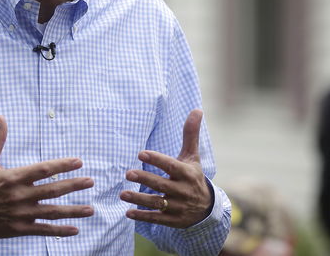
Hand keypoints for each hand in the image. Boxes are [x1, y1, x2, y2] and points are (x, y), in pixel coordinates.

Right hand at [0, 116, 94, 237]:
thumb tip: (1, 117)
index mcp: (14, 177)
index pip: (43, 169)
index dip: (62, 165)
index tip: (78, 161)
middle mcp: (20, 195)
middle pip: (52, 190)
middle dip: (73, 185)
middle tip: (90, 181)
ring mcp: (21, 213)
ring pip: (52, 211)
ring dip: (73, 211)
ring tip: (90, 209)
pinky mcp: (19, 228)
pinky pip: (43, 229)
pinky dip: (60, 230)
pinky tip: (75, 229)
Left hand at [120, 109, 211, 227]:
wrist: (207, 208)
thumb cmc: (193, 176)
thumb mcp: (192, 156)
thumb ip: (190, 134)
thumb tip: (197, 109)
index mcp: (187, 173)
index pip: (171, 166)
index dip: (157, 160)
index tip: (141, 153)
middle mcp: (183, 190)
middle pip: (162, 184)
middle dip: (145, 179)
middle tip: (128, 174)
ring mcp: (178, 207)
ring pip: (157, 202)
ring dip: (139, 199)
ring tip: (122, 194)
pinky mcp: (173, 220)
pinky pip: (157, 218)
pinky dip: (142, 216)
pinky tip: (128, 213)